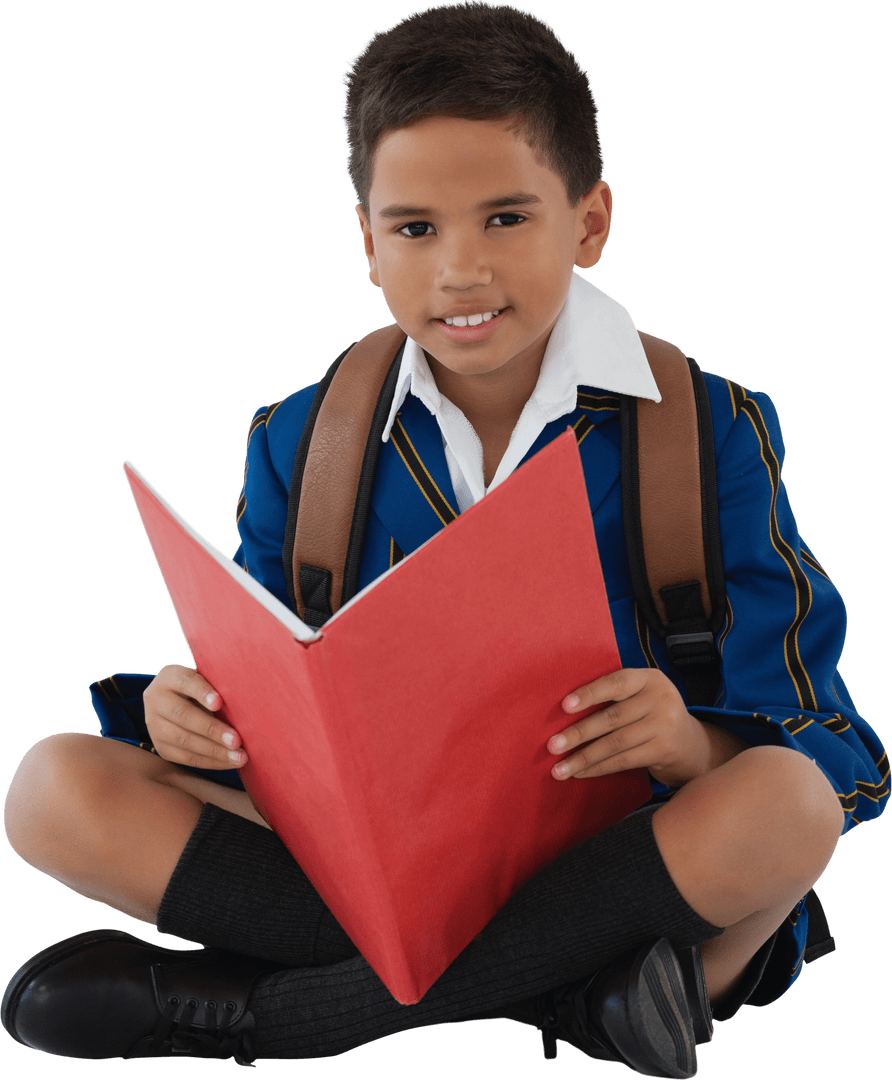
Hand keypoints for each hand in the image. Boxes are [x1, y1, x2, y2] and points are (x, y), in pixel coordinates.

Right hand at [143, 664, 247, 770]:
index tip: (219, 702)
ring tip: (239, 756)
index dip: (202, 692)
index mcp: (169, 677)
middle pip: (182, 715)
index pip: (185, 681)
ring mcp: (154, 725)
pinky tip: (229, 762)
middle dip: (211, 730)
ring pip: (183, 740)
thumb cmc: (201, 689)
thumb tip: (246, 701)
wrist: (175, 702)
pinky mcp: (160, 746)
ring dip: (214, 751)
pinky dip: (210, 761)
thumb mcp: (206, 679)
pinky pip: (185, 757)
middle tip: (236, 740)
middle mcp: (156, 699)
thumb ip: (219, 686)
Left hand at [547, 668, 744, 788]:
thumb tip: (565, 709)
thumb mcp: (642, 696)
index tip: (564, 706)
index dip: (589, 693)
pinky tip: (581, 772)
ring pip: (615, 743)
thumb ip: (615, 696)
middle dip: (578, 734)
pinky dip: (599, 768)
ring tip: (560, 768)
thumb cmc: (652, 715)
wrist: (692, 745)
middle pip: (612, 717)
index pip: (616, 683)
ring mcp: (666, 725)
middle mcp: (661, 698)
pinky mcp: (664, 750)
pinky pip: (624, 760)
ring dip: (583, 757)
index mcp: (650, 678)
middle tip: (552, 745)